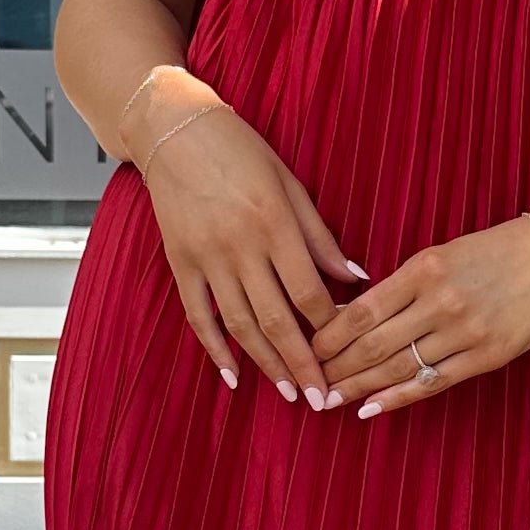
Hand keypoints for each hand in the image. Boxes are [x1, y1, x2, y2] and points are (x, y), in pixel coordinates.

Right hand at [140, 102, 363, 403]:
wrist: (174, 130)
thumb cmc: (240, 150)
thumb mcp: (290, 183)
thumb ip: (320, 234)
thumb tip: (356, 276)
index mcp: (274, 222)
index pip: (309, 290)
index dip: (331, 325)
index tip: (349, 349)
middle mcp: (240, 245)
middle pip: (277, 318)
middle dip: (303, 363)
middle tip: (322, 398)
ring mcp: (206, 256)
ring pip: (240, 324)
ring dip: (266, 364)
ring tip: (288, 393)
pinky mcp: (181, 261)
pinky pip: (198, 314)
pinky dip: (215, 348)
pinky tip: (233, 375)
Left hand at [314, 209, 529, 419]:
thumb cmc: (494, 251)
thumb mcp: (441, 254)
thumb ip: (400, 285)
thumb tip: (353, 316)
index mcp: (423, 268)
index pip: (362, 310)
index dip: (329, 336)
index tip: (308, 349)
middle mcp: (440, 301)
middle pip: (374, 343)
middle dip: (337, 367)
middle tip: (310, 382)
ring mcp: (464, 332)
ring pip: (399, 367)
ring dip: (359, 387)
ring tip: (331, 399)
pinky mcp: (486, 356)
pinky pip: (432, 383)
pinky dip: (397, 398)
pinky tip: (370, 408)